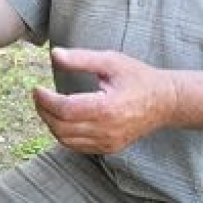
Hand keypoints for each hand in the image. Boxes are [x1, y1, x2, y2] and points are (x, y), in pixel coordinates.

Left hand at [32, 48, 177, 153]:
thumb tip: (55, 55)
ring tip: (47, 106)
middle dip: (43, 111)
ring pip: (66, 140)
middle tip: (38, 96)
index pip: (66, 109)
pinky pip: (78, 146)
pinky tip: (61, 119)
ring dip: (51, 124)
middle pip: (62, 127)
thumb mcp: (111, 61)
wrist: (165, 101)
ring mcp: (109, 142)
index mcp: (108, 107)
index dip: (45, 100)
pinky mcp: (109, 148)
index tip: (36, 88)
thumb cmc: (138, 77)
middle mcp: (107, 130)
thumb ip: (82, 58)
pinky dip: (63, 134)